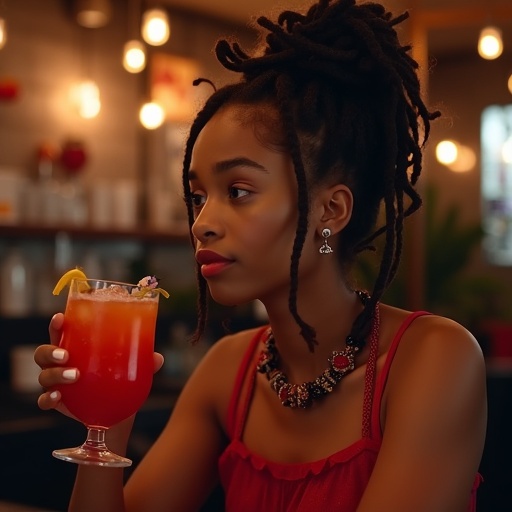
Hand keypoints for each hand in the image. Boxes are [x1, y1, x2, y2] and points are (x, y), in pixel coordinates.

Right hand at [34, 313, 164, 417]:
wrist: (116, 413)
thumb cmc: (120, 379)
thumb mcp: (132, 367)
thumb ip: (144, 361)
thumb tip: (157, 358)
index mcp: (76, 346)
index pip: (61, 331)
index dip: (56, 324)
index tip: (61, 317)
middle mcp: (62, 362)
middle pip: (43, 352)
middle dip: (50, 351)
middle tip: (66, 354)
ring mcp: (57, 383)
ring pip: (43, 375)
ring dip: (54, 374)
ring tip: (73, 375)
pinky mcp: (58, 402)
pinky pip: (44, 400)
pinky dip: (48, 398)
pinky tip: (58, 397)